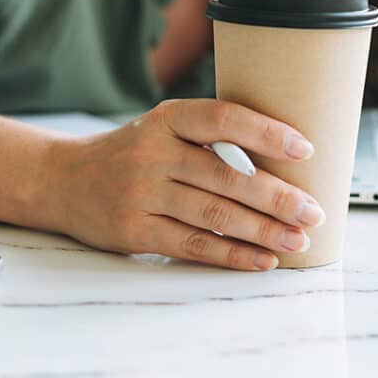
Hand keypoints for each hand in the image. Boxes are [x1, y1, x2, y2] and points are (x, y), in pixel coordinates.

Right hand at [50, 99, 325, 270]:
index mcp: (167, 118)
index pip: (223, 118)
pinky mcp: (134, 231)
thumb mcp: (162, 128)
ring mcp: (141, 193)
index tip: (305, 149)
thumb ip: (210, 137)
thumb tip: (284, 160)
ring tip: (298, 239)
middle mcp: (153, 152)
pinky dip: (232, 255)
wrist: (63, 180)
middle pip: (226, 176)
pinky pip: (193, 245)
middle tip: (314, 211)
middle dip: (278, 197)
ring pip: (215, 214)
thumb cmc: (132, 153)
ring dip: (264, 230)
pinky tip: (262, 260)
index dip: (266, 133)